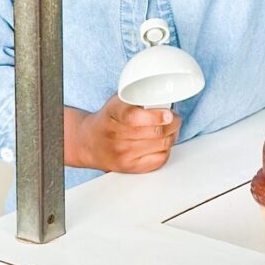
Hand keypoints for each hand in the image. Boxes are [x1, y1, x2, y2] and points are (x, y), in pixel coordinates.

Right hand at [66, 94, 181, 173]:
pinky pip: (159, 159)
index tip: (168, 114)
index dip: (155, 116)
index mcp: (114, 114)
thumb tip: (163, 96)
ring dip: (172, 135)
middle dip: (173, 123)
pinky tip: (162, 143)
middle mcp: (116, 136)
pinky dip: (166, 149)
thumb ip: (138, 97)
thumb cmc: (109, 119)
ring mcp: (123, 154)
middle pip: (155, 132)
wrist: (90, 142)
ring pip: (161, 145)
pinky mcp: (130, 167)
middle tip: (174, 118)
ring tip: (170, 129)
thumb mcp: (118, 101)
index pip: (134, 117)